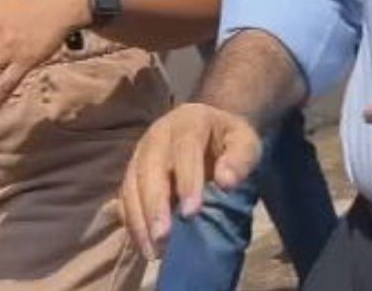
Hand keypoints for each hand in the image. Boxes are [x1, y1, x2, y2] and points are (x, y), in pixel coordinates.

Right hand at [119, 103, 263, 255]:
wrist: (211, 132)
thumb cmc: (229, 140)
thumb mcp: (246, 142)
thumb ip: (241, 159)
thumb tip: (227, 182)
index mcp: (188, 121)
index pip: (185, 148)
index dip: (187, 180)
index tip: (192, 213)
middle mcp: (157, 135)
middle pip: (150, 169)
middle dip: (155, 205)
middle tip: (162, 237)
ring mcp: (141, 154)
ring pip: (131, 185)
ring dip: (139, 220)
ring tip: (152, 250)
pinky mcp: (132, 174)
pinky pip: (124, 199)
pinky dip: (131, 223)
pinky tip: (143, 245)